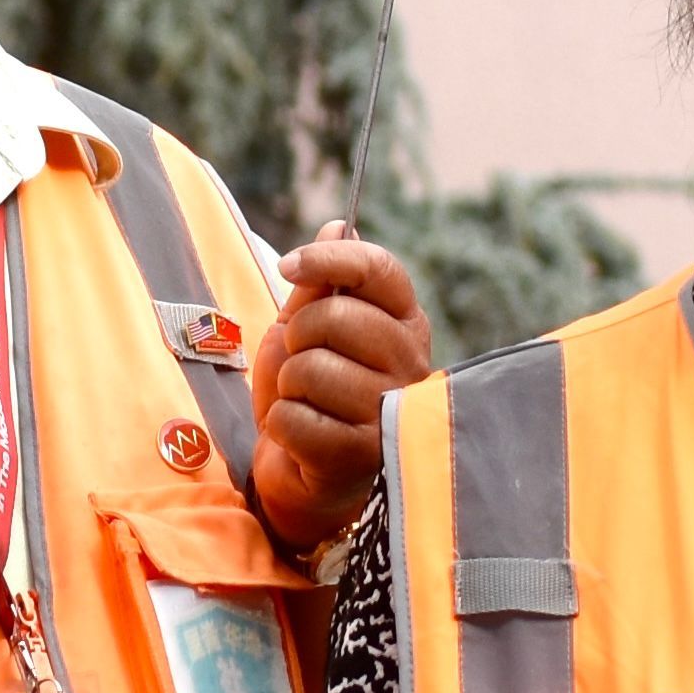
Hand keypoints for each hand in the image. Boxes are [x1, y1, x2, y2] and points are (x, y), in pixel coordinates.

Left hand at [251, 225, 431, 550]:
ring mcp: (393, 413)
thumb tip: (338, 222)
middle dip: (296, 338)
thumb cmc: (308, 392)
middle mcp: (412, 365)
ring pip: (311, 369)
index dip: (330, 259)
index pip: (380, 269)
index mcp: (404, 325)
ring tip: (306, 403)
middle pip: (334, 317)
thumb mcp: (303, 331)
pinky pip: (295, 418)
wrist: (301, 470)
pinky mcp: (365, 456)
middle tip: (301, 362)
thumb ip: (318, 284)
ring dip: (288, 387)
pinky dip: (281, 424)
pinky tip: (303, 435)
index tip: (290, 266)